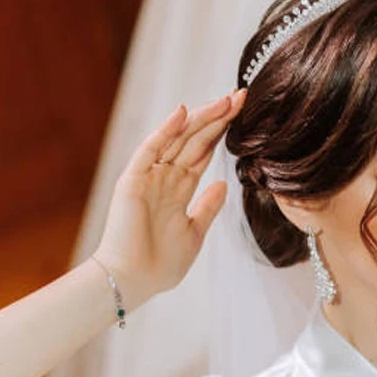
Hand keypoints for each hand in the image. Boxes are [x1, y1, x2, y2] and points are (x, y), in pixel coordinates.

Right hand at [93, 90, 245, 308]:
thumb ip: (208, 207)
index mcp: (180, 189)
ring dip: (200, 118)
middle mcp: (165, 177)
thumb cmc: (161, 264)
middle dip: (217, 117)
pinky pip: (150, 149)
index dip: (222, 131)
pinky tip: (183, 113)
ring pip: (177, 138)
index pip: (204, 151)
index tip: (243, 113)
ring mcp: (149, 176)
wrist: (133, 281)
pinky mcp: (133, 180)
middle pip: (195, 139)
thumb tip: (224, 184)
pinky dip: (165, 130)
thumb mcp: (195, 232)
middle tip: (240, 95)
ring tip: (223, 99)